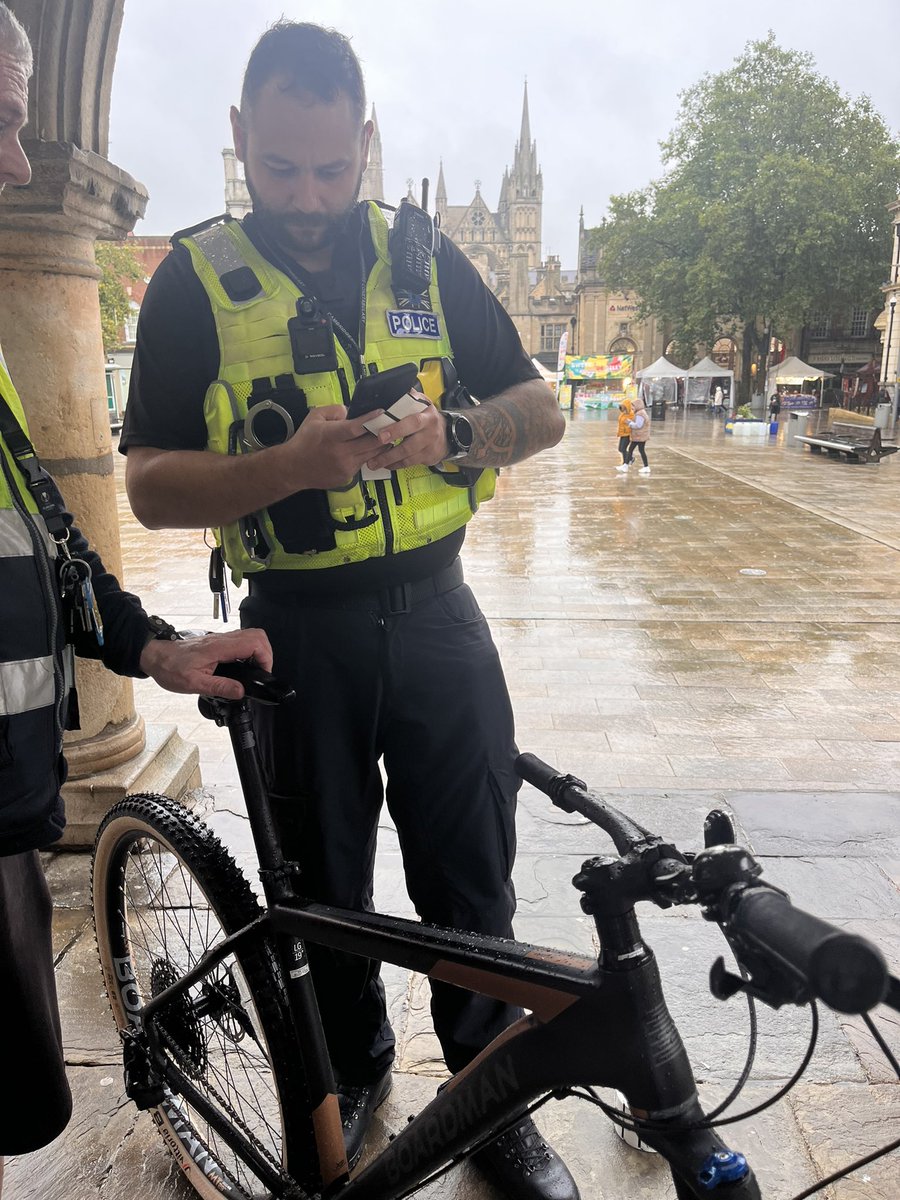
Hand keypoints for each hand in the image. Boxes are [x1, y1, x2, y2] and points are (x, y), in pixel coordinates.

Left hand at [139, 627, 273, 699]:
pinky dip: (248, 652)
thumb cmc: (170, 667)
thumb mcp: (193, 683)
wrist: (155, 656)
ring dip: (259, 652)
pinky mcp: (218, 642)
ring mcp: (220, 639)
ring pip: (251, 636)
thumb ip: (219, 687)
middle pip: (258, 635)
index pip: (254, 643)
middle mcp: (221, 640)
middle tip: (262, 671)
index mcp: (218, 648)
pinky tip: (242, 667)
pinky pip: (241, 641)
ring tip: (254, 670)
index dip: (265, 658)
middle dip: (266, 654)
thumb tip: (240, 691)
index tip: (263, 673)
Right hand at [273, 406, 381, 490]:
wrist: (293, 468)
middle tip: (390, 426)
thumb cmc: (304, 440)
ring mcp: (345, 467)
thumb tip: (352, 412)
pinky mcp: (347, 477)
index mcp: (332, 436)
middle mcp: (341, 453)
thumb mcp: (315, 417)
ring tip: (384, 437)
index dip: (371, 420)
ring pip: (372, 455)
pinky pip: (363, 464)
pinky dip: (367, 456)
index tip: (382, 412)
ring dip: (379, 446)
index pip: (356, 428)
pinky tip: (366, 450)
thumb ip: (335, 411)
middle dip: (383, 434)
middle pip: (371, 443)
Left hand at [363, 393, 449, 471]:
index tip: (381, 435)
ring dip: (389, 461)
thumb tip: (393, 388)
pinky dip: (396, 465)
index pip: (413, 423)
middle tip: (372, 456)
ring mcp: (429, 447)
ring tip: (372, 463)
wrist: (448, 434)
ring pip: (408, 458)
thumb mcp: (423, 404)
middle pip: (410, 445)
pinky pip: (409, 463)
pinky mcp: (428, 458)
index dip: (397, 429)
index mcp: (427, 417)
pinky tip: (385, 464)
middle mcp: (430, 433)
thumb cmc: (428, 417)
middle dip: (390, 452)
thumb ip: (409, 397)